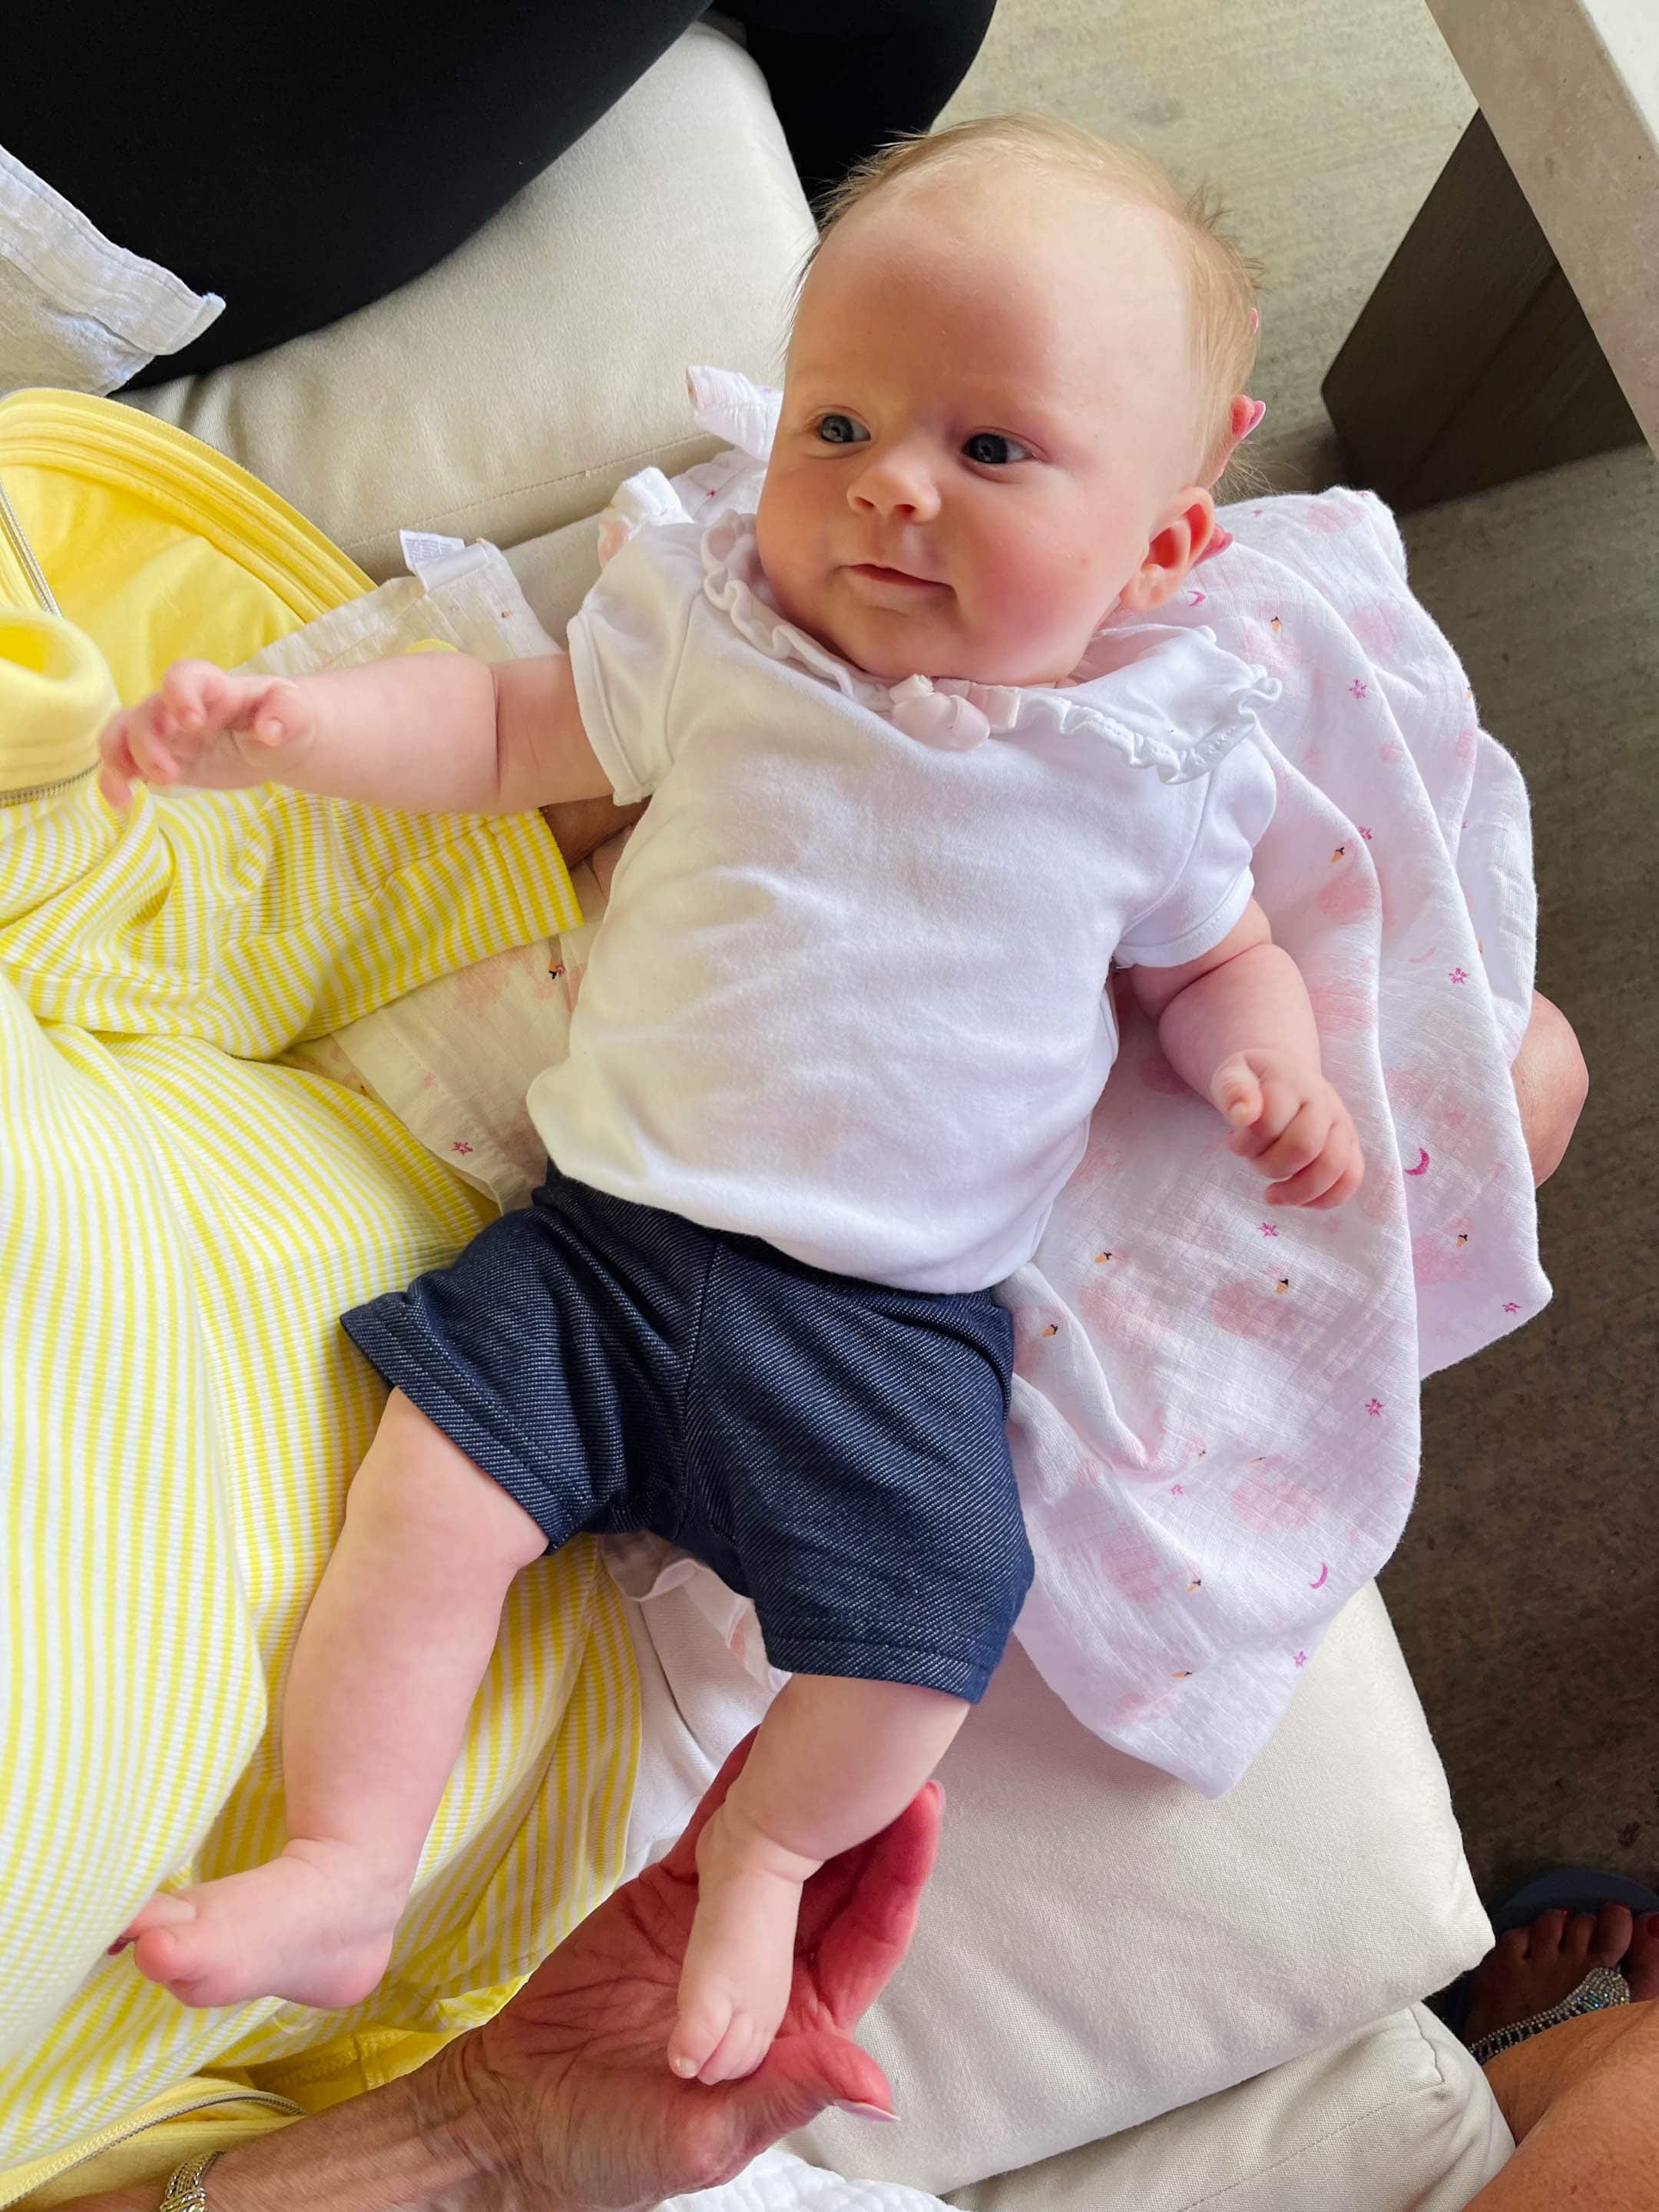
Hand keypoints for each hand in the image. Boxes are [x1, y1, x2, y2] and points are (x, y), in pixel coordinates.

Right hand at [98, 659, 313, 807]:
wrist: (277, 740)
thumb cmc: (284, 718)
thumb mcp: (296, 713)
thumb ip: (286, 714)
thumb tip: (271, 731)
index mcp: (213, 687)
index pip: (183, 676)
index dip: (179, 694)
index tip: (191, 722)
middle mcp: (179, 705)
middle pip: (146, 713)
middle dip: (148, 743)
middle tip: (170, 776)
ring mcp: (166, 731)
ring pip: (124, 733)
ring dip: (121, 758)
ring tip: (137, 786)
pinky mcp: (160, 758)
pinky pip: (124, 763)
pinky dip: (114, 780)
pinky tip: (122, 803)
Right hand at [424, 1734, 940, 2211]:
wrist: (516, 2118)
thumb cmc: (616, 2154)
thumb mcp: (710, 2140)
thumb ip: (787, 2098)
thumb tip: (874, 2087)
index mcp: (801, 2025)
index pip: (866, 1938)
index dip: (897, 1877)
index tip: (923, 1814)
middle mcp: (774, 1969)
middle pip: (837, 1881)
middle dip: (869, 1820)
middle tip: (893, 1752)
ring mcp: (722, 1928)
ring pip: (783, 1850)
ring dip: (810, 1796)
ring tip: (837, 1731)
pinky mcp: (670, 1901)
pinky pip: (713, 1837)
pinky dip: (736, 1792)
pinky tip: (760, 1747)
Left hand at [1212, 1050, 1362, 1207]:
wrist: (1285, 1071)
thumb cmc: (1255, 1080)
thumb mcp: (1231, 1073)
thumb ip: (1232, 1090)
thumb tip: (1243, 1115)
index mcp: (1292, 1082)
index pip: (1272, 1121)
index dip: (1247, 1142)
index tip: (1233, 1142)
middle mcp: (1323, 1101)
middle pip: (1304, 1147)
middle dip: (1269, 1165)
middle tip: (1253, 1160)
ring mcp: (1341, 1124)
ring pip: (1333, 1166)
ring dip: (1296, 1190)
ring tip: (1272, 1194)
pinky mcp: (1350, 1145)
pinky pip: (1351, 1179)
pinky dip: (1326, 1199)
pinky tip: (1299, 1201)